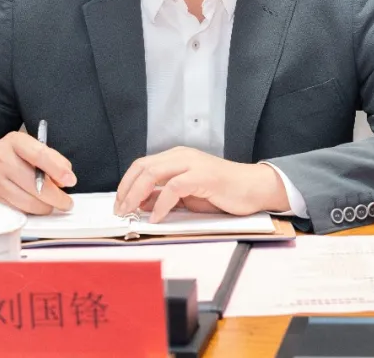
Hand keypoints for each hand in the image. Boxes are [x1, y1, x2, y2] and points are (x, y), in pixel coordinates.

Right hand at [0, 132, 76, 214]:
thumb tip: (65, 179)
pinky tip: (33, 206)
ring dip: (45, 207)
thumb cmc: (14, 158)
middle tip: (66, 202)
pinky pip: (18, 212)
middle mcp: (1, 160)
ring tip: (50, 204)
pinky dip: (31, 212)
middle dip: (57, 197)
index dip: (58, 170)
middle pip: (36, 184)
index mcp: (15, 142)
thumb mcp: (31, 149)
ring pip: (29, 203)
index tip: (71, 180)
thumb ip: (51, 159)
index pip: (40, 155)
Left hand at [114, 147, 289, 222]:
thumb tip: (140, 203)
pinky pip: (174, 187)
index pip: (142, 165)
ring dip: (136, 195)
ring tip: (130, 213)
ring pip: (153, 173)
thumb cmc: (224, 192)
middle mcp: (182, 156)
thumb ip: (165, 196)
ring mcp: (193, 164)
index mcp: (177, 157)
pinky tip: (156, 217)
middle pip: (142, 167)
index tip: (118, 203)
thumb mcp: (188, 196)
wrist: (254, 188)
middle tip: (119, 210)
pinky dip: (161, 204)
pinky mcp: (203, 176)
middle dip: (126, 189)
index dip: (126, 184)